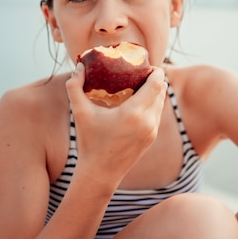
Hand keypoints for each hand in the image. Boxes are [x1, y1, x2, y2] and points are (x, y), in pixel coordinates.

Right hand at [65, 63, 166, 184]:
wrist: (100, 174)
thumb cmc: (89, 143)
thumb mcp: (79, 113)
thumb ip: (75, 87)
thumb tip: (79, 67)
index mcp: (134, 113)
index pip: (156, 84)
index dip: (155, 71)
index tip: (146, 64)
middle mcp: (148, 121)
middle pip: (162, 90)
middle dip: (155, 78)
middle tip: (141, 71)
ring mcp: (152, 131)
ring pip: (161, 103)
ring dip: (155, 91)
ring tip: (140, 84)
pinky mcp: (152, 138)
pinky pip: (157, 114)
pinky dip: (152, 104)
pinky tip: (140, 101)